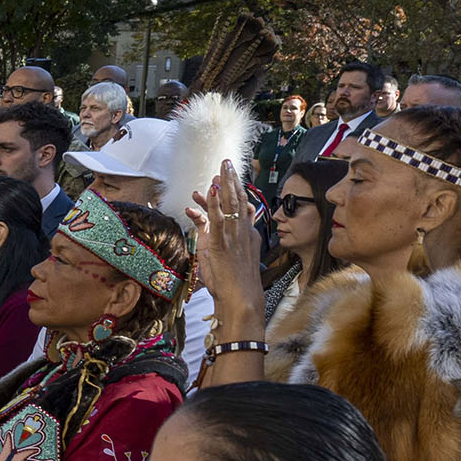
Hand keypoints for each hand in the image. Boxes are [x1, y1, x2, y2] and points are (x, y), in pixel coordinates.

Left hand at [192, 166, 267, 333]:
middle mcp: (243, 232)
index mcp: (248, 234)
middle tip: (227, 162)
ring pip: (231, 205)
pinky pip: (218, 219)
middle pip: (238, 200)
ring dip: (225, 185)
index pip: (243, 205)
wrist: (242, 299)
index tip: (232, 173)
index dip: (237, 188)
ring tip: (221, 168)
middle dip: (232, 180)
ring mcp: (234, 236)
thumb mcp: (234, 254)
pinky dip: (215, 203)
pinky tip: (212, 190)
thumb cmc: (236, 282)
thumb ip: (230, 235)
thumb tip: (224, 220)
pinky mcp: (222, 243)